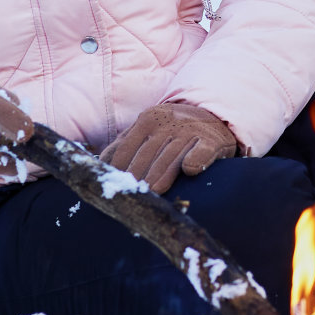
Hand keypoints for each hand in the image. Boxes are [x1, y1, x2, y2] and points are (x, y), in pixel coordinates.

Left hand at [102, 102, 237, 193]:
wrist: (213, 116)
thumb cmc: (173, 129)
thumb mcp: (148, 129)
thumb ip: (125, 144)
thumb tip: (100, 164)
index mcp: (148, 119)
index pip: (127, 149)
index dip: (120, 172)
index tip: (116, 189)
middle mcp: (169, 122)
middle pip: (147, 155)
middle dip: (138, 178)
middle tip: (132, 198)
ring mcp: (191, 130)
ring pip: (171, 156)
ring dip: (161, 176)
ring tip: (153, 193)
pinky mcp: (212, 140)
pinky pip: (203, 151)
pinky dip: (196, 159)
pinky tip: (190, 170)